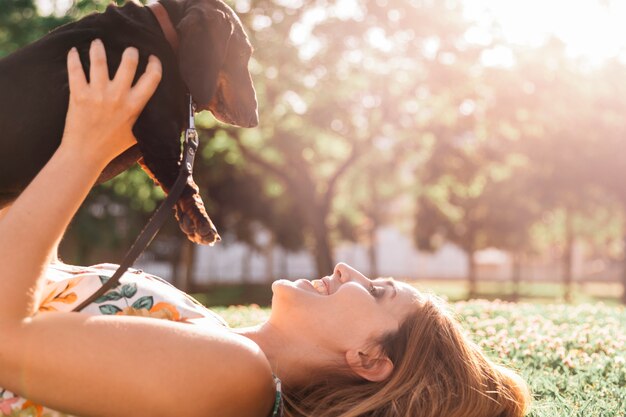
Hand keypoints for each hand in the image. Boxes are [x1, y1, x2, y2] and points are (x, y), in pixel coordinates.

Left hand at [61, 39, 161, 165]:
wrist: (85, 154)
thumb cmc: (112, 147)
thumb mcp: (136, 135)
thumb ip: (147, 122)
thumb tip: (163, 120)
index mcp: (135, 106)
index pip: (152, 78)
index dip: (155, 64)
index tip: (152, 59)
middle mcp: (118, 97)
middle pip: (128, 62)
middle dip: (130, 52)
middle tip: (129, 50)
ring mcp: (97, 94)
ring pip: (100, 60)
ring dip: (99, 48)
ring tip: (98, 43)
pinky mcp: (78, 94)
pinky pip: (75, 70)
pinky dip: (73, 58)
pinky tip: (73, 52)